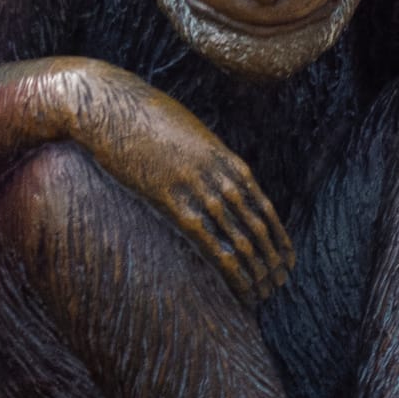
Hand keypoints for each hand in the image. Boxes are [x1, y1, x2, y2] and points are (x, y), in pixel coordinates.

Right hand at [78, 72, 293, 303]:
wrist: (112, 106)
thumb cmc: (144, 118)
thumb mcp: (187, 134)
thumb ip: (205, 158)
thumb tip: (213, 176)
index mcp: (225, 158)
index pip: (262, 205)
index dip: (278, 236)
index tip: (286, 258)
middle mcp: (218, 174)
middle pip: (256, 224)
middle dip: (271, 258)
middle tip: (280, 284)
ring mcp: (196, 187)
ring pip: (238, 237)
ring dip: (254, 269)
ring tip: (264, 292)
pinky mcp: (169, 200)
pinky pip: (208, 240)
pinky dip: (228, 267)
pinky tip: (237, 285)